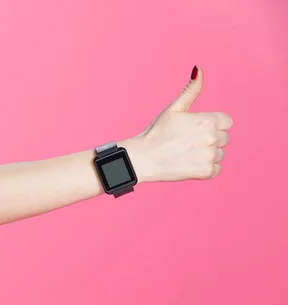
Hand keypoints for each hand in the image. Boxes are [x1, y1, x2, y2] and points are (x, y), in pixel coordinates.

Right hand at [121, 66, 232, 182]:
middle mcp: (212, 138)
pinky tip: (188, 163)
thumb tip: (199, 69)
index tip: (194, 130)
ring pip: (219, 153)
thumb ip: (191, 90)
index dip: (211, 125)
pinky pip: (216, 169)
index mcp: (207, 120)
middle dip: (209, 139)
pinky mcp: (206, 172)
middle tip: (186, 142)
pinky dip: (205, 168)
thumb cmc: (156, 133)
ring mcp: (210, 156)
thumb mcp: (173, 109)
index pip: (226, 122)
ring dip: (207, 154)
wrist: (142, 159)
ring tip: (185, 153)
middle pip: (224, 138)